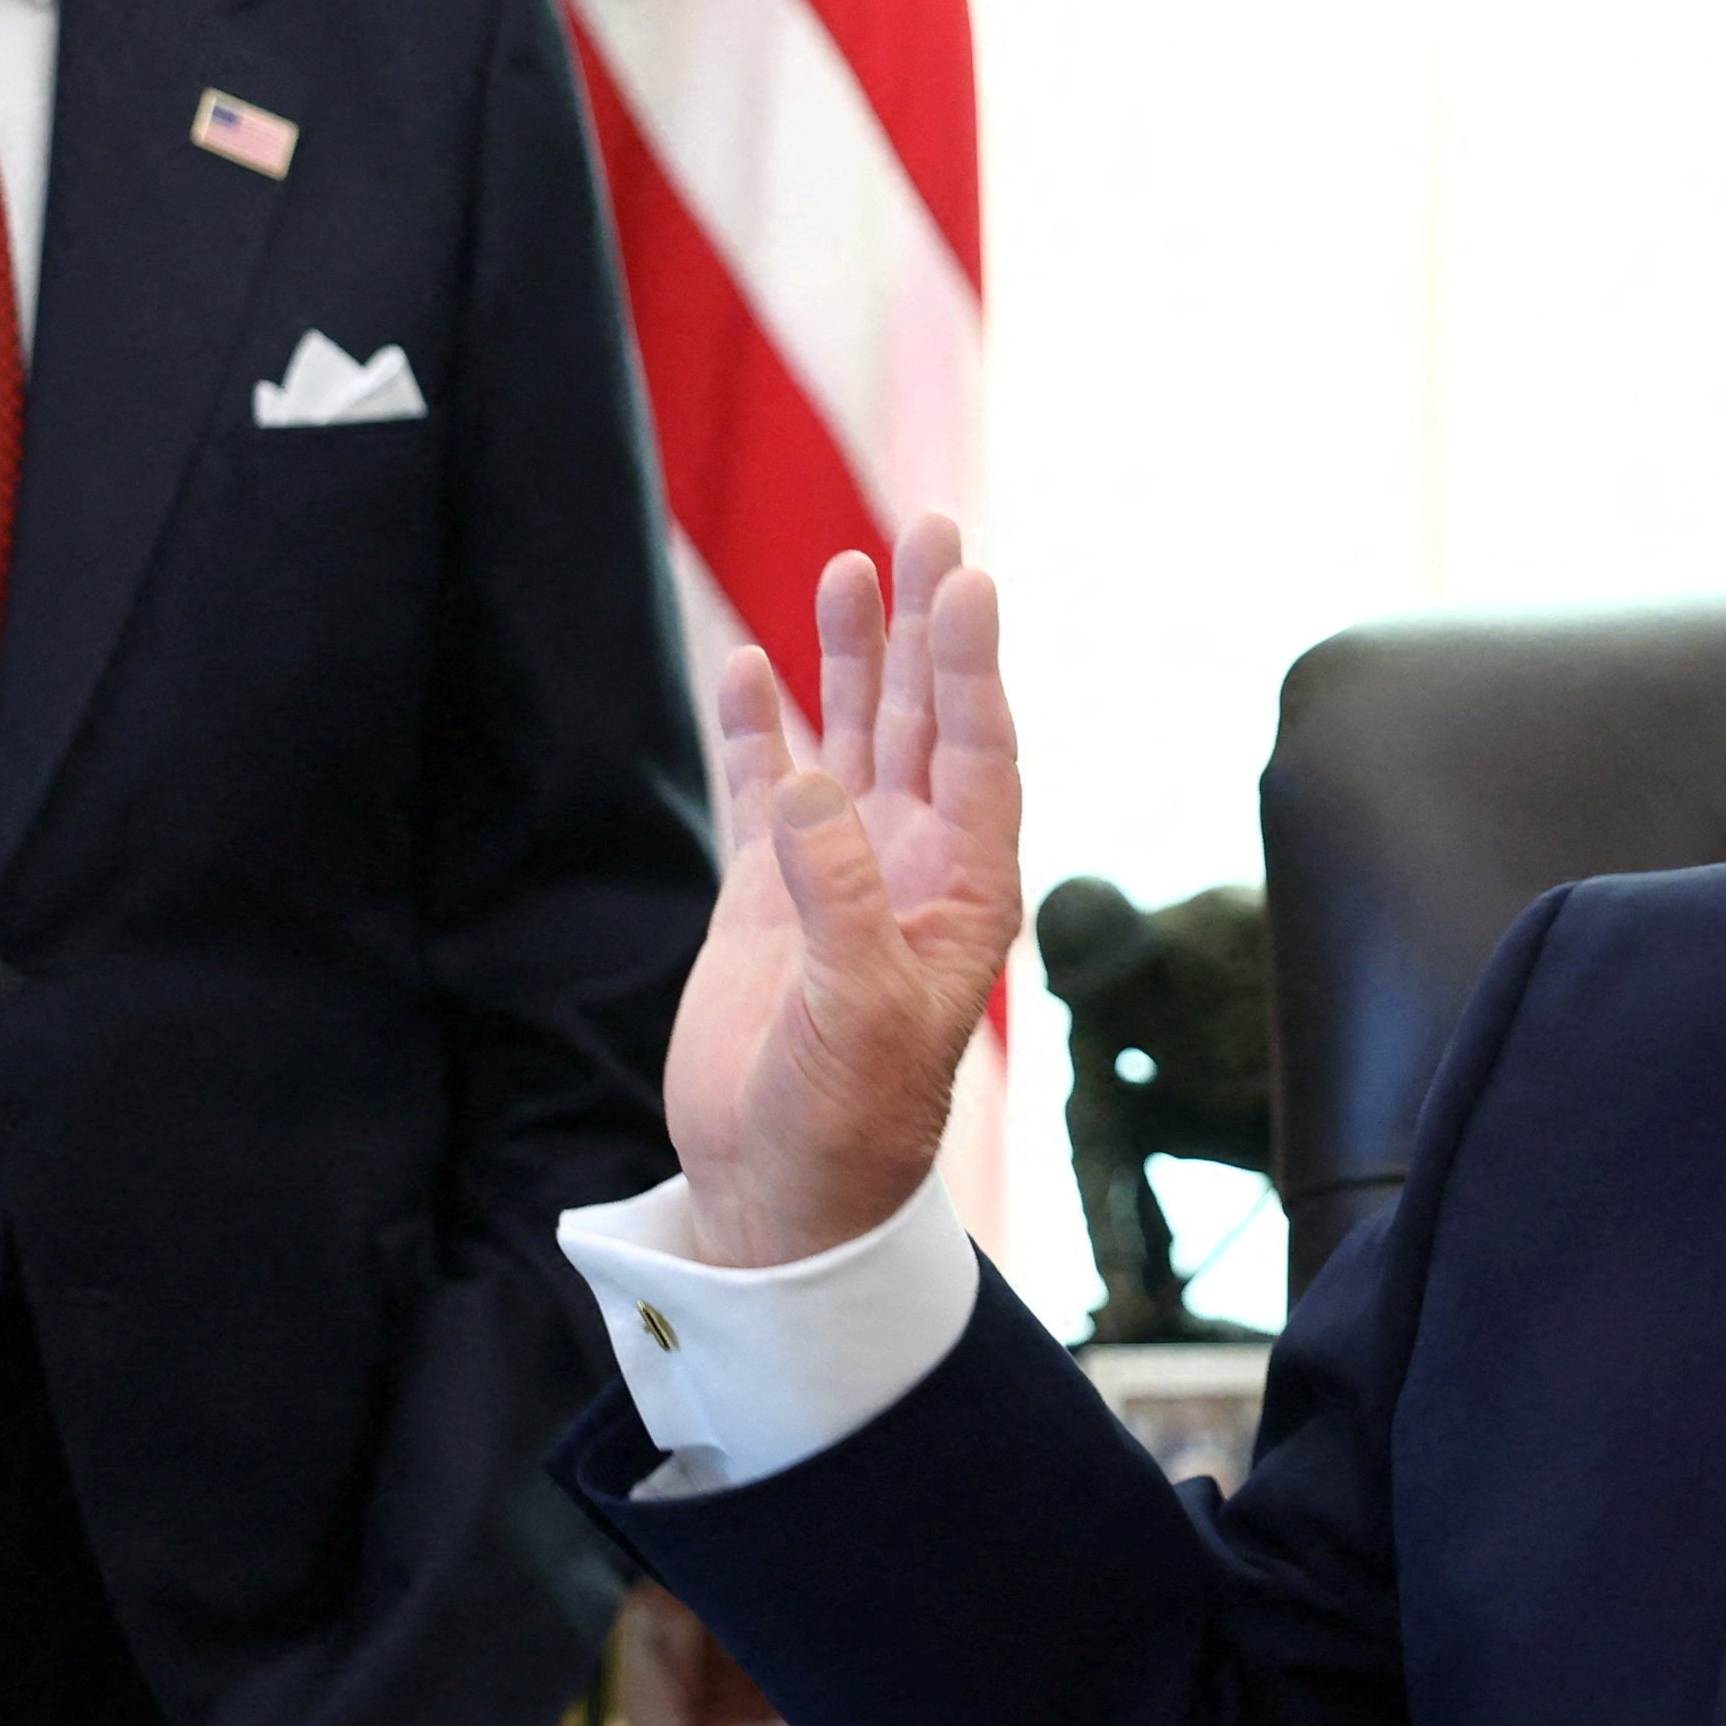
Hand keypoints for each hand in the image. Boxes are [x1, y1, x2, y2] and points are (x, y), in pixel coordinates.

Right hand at [658, 523, 1022, 1270]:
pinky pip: (763, 787)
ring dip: (849, 659)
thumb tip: (811, 782)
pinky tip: (749, 665)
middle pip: (921, 719)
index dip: (970, 667)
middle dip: (924, 628)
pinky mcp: (767, 897)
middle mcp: (910, 864)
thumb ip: (841, 894)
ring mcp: (836, 873)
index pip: (976, 751)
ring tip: (848, 568)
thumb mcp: (859, 1014)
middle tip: (928, 527)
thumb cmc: (847, 1124)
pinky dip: (756, 728)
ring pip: (848, 737)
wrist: (778, 1198)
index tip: (968, 581)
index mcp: (962, 889)